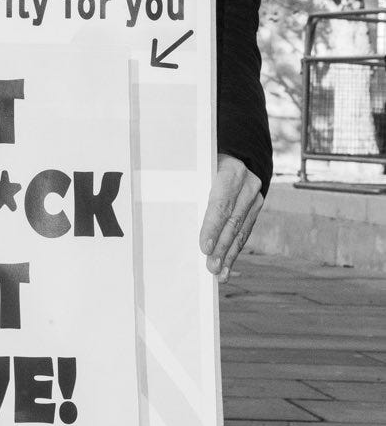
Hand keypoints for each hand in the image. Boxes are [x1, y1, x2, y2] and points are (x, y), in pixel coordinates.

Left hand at [200, 153, 262, 283]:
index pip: (221, 203)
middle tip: (211, 267)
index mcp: (231, 170)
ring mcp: (255, 197)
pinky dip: (235, 249)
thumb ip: (192, 182)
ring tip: (220, 273)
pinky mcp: (256, 207)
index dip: (212, 227)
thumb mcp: (201, 163)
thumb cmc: (208, 159)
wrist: (237, 151)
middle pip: (232, 221)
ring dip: (229, 254)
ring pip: (241, 230)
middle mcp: (248, 184)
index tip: (204, 247)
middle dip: (221, 247)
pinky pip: (245, 231)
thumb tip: (168, 201)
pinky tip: (228, 265)